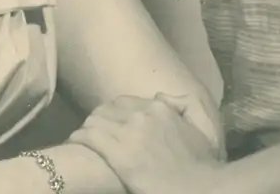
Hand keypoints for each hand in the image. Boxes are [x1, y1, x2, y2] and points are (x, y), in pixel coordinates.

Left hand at [70, 93, 225, 193]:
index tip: (112, 124)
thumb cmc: (202, 165)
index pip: (124, 102)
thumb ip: (186, 104)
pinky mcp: (117, 153)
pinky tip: (76, 144)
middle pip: (106, 109)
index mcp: (160, 108)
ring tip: (83, 138)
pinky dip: (79, 139)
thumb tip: (159, 95)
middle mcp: (142, 115)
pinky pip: (88, 137)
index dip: (115, 114)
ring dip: (87, 129)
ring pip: (94, 121)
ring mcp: (129, 132)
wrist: (200, 190)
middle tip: (94, 132)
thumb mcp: (204, 128)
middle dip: (99, 120)